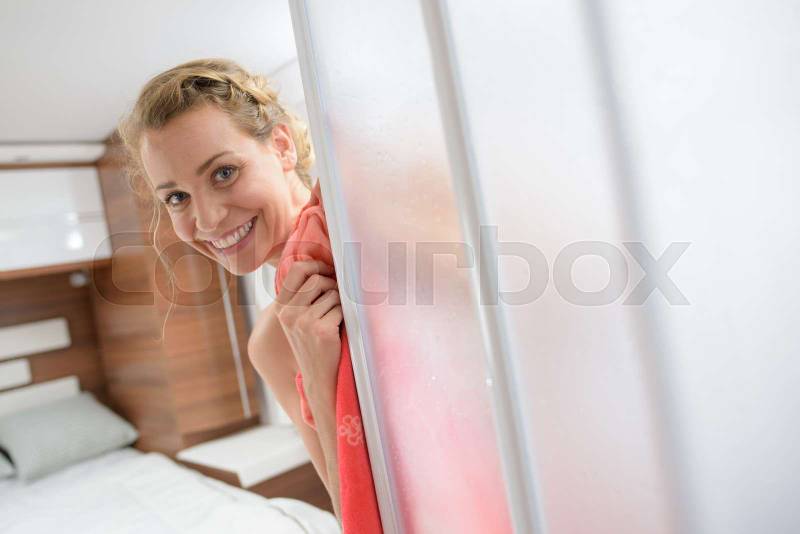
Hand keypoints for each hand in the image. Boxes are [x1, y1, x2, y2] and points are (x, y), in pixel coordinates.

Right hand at [275, 260, 342, 398]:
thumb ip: (301, 295)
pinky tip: (337, 330)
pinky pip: (341, 309)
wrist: (317, 375)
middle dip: (331, 285)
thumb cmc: (311, 342)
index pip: (297, 270)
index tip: (327, 269)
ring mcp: (305, 323)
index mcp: (281, 308)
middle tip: (335, 298)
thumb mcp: (297, 319)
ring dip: (338, 303)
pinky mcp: (322, 331)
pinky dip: (344, 316)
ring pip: (332, 294)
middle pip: (317, 280)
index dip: (315, 265)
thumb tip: (320, 266)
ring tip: (333, 318)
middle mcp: (289, 314)